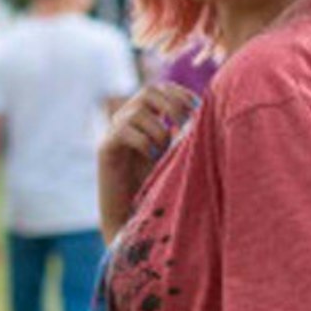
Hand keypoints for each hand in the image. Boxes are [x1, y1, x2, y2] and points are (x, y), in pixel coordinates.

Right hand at [98, 82, 199, 238]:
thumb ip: (184, 137)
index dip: (180, 93)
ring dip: (159, 129)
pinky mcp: (105, 149)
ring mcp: (114, 133)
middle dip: (172, 104)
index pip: (160, 90)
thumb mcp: (175, 158)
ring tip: (166, 151)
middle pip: (148, 92)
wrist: (130, 220)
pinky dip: (144, 141)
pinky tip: (153, 158)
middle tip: (188, 124)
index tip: (199, 107)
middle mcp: (126, 120)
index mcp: (144, 119)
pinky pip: (124, 131)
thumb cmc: (157, 190)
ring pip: (138, 111)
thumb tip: (205, 118)